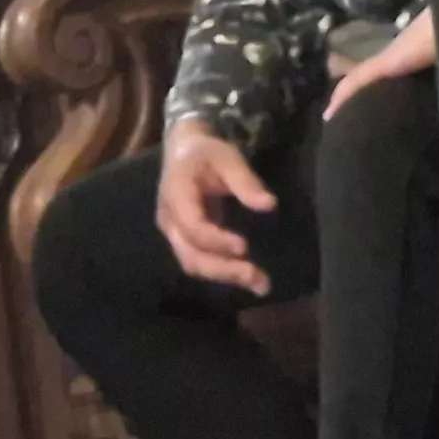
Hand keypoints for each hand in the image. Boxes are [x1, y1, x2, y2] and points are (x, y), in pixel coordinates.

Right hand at [154, 120, 278, 293]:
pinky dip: (223, 272)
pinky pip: (200, 261)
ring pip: (194, 264)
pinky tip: (249, 277)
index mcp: (176, 195)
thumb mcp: (227, 157)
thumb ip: (245, 181)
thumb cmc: (206, 153)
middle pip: (191, 256)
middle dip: (224, 270)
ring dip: (225, 277)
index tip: (245, 247)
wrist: (183, 153)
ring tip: (260, 285)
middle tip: (258, 279)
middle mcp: (170, 221)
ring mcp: (175, 234)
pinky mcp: (185, 241)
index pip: (192, 227)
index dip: (216, 240)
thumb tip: (269, 205)